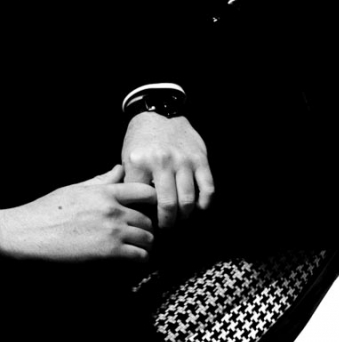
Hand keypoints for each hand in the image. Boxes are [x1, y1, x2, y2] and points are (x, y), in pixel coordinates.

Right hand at [0, 165, 157, 262]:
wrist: (26, 232)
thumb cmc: (47, 210)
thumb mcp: (75, 189)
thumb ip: (101, 181)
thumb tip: (119, 169)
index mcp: (105, 192)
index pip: (146, 192)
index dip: (153, 202)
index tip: (151, 211)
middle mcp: (112, 209)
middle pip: (149, 219)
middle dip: (148, 228)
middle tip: (142, 234)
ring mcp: (112, 230)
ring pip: (148, 238)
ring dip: (146, 244)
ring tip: (139, 247)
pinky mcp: (110, 251)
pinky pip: (140, 255)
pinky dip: (141, 258)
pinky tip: (134, 259)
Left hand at [121, 112, 214, 228]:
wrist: (160, 114)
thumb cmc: (141, 140)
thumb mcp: (128, 158)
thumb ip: (132, 181)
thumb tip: (137, 209)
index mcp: (139, 162)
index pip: (142, 199)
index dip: (144, 214)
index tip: (146, 221)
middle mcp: (162, 162)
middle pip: (167, 205)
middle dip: (167, 222)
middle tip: (166, 227)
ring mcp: (183, 161)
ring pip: (188, 200)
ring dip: (185, 215)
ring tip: (181, 218)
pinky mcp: (200, 160)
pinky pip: (207, 189)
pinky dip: (204, 203)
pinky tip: (198, 208)